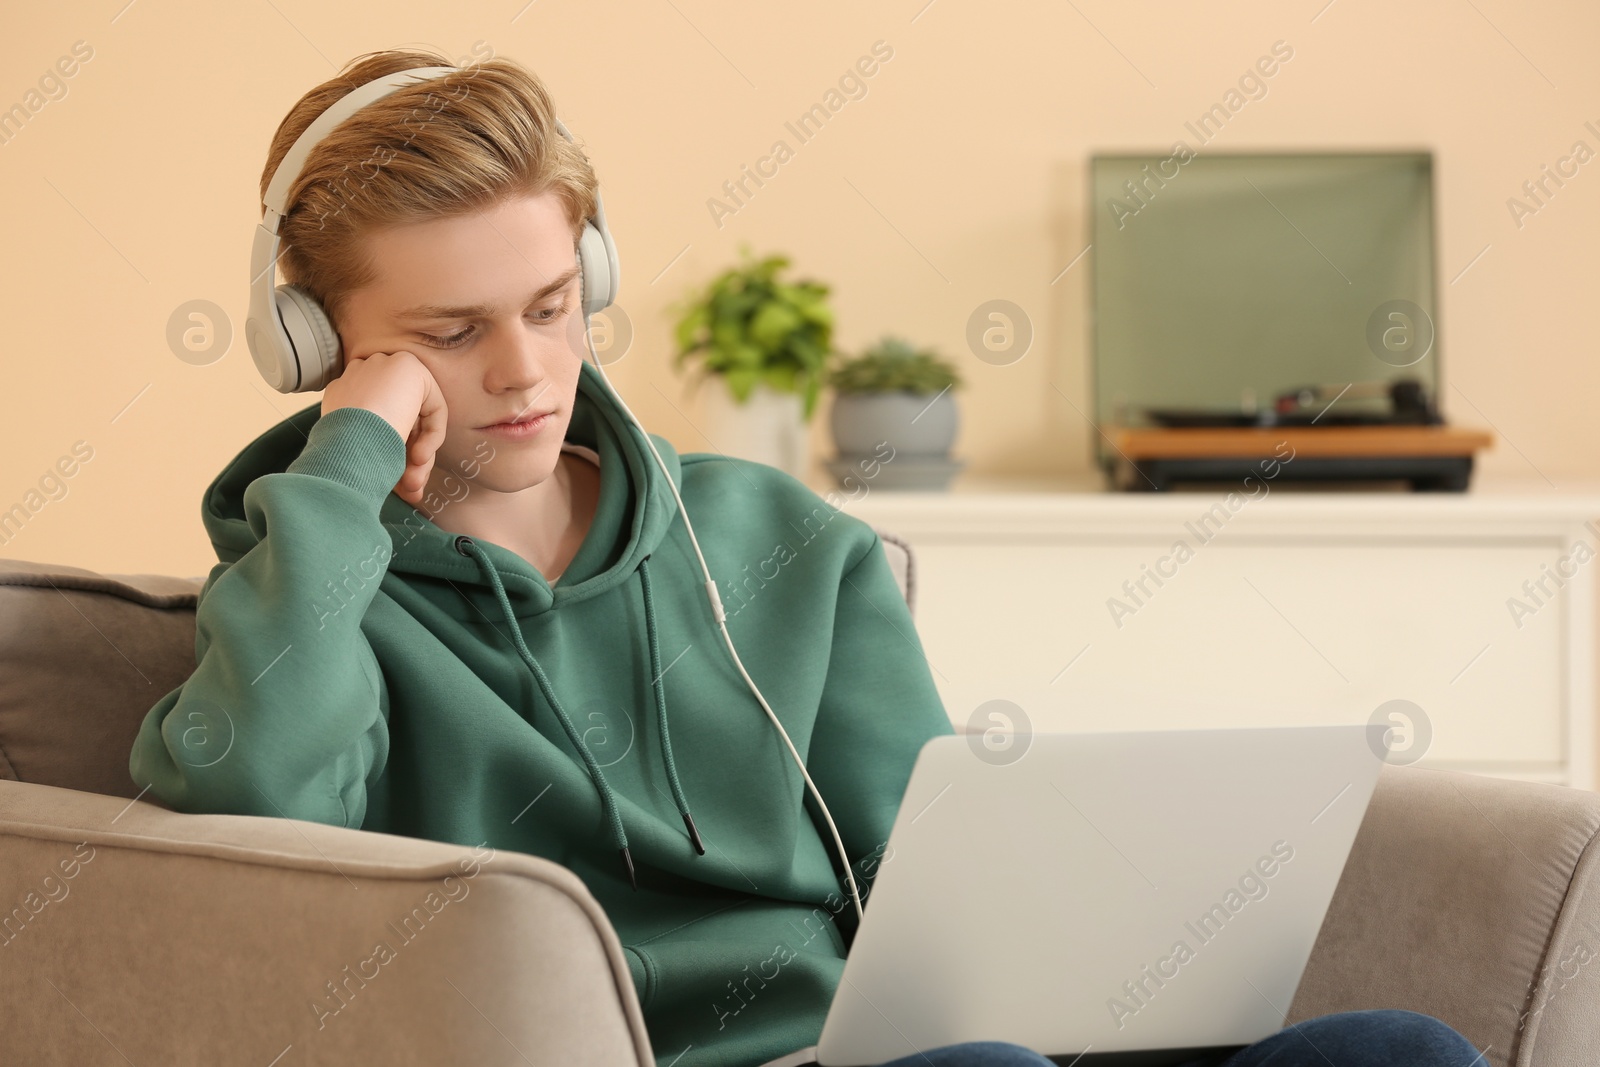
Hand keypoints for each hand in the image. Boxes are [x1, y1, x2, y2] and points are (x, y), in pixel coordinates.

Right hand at [321, 349, 447, 506]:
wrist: (346, 442)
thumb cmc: (347, 457)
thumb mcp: (361, 454)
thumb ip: (381, 453)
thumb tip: (405, 478)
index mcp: (342, 398)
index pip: (379, 425)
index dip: (393, 455)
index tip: (398, 485)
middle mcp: (359, 379)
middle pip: (400, 422)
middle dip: (408, 460)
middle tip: (411, 488)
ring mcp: (382, 368)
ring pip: (416, 418)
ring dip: (420, 456)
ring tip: (414, 484)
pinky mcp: (407, 366)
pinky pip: (432, 406)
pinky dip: (432, 435)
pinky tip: (419, 458)